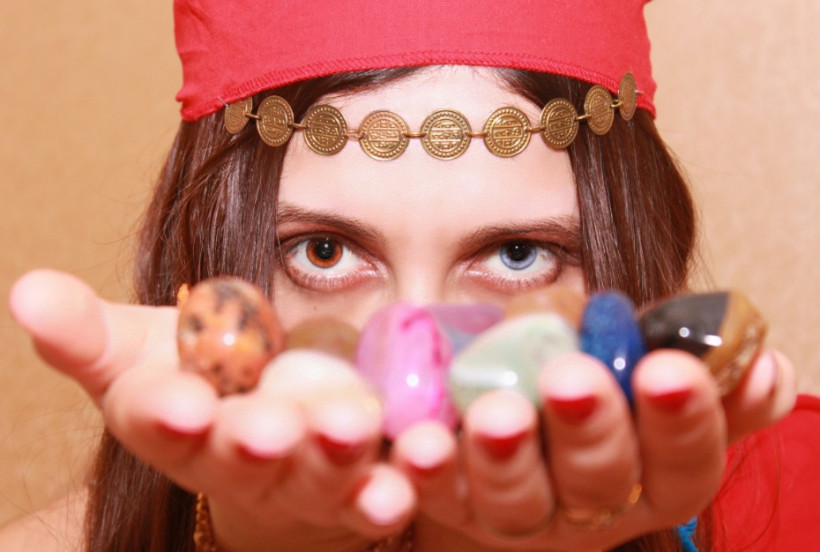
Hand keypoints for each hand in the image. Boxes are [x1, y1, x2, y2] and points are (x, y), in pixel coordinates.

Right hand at [9, 270, 415, 551]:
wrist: (266, 435)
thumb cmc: (200, 382)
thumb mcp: (142, 350)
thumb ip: (89, 332)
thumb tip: (26, 288)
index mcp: (177, 422)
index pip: (160, 420)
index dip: (167, 414)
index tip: (180, 403)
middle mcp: (239, 460)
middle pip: (244, 457)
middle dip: (256, 444)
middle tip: (274, 427)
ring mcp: (304, 480)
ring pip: (320, 476)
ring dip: (337, 459)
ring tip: (357, 431)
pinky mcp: (362, 485)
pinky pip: (382, 489)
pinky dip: (399, 482)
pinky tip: (414, 471)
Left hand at [391, 346, 794, 550]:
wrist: (517, 454)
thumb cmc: (593, 410)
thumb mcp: (652, 395)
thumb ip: (707, 384)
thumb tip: (765, 364)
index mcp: (651, 479)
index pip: (683, 461)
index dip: (683, 419)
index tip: (670, 367)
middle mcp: (590, 508)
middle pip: (599, 481)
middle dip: (590, 429)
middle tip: (571, 377)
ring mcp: (520, 515)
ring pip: (517, 500)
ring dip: (505, 458)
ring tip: (496, 412)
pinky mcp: (456, 507)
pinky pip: (441, 496)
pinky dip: (431, 472)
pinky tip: (420, 443)